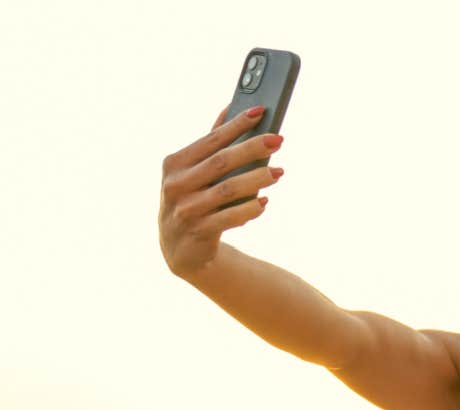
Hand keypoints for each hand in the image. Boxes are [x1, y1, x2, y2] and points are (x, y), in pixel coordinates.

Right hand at [159, 105, 284, 278]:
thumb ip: (211, 142)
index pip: (210, 140)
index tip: (261, 111)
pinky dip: (249, 209)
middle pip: (221, 162)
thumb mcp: (194, 170)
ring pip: (227, 190)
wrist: (180, 247)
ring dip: (256, 179)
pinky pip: (229, 218)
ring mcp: (186, 210)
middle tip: (279, 139)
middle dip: (252, 148)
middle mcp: (176, 185)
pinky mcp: (198, 232)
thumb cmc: (193, 198)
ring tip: (279, 171)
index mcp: (175, 163)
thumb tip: (231, 107)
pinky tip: (264, 202)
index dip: (236, 125)